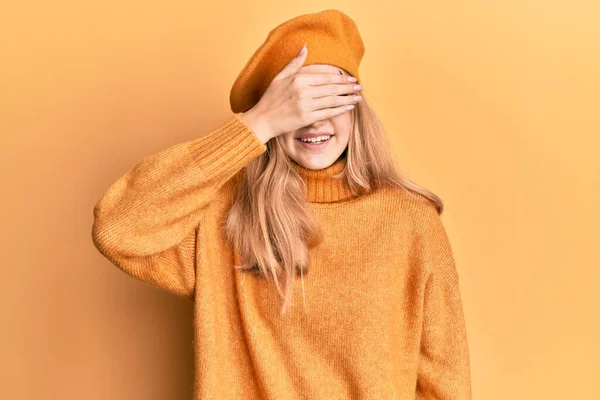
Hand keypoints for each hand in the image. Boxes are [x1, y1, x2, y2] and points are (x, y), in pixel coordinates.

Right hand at [240, 44, 360, 142]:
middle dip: (348, 88)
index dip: (341, 78)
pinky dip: (340, 110)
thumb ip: (295, 63)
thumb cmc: (270, 98)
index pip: (325, 77)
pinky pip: (327, 113)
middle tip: (359, 87)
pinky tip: (348, 107)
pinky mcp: (306, 118)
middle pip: (332, 89)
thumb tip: (305, 47)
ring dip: (347, 99)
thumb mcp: (280, 77)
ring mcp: (305, 106)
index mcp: (298, 79)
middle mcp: (303, 92)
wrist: (262, 120)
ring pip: (332, 101)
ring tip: (358, 97)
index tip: (352, 78)